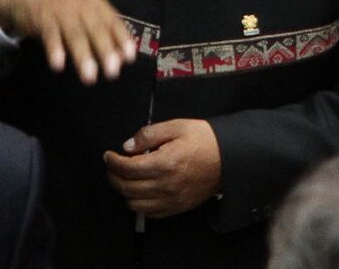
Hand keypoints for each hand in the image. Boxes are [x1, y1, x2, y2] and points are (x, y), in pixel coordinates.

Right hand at [0, 0, 135, 83]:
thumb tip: (122, 58)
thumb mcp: (88, 13)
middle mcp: (82, 6)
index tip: (129, 58)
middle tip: (112, 72)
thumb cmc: (66, 6)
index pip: (114, 22)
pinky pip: (50, 35)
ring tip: (89, 76)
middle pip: (96, 30)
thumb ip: (105, 33)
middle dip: (105, 51)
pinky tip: (58, 64)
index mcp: (97, 4)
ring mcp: (62, 11)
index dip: (122, 39)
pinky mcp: (43, 18)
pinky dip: (55, 49)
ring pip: (75, 35)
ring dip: (83, 56)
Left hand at [104, 119, 222, 217]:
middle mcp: (166, 184)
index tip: (109, 155)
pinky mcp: (177, 207)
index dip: (112, 161)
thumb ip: (150, 134)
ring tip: (125, 178)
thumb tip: (128, 145)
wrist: (230, 157)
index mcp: (165, 163)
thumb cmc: (206, 140)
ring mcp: (172, 199)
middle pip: (127, 187)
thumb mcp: (178, 126)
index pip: (127, 167)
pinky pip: (150, 212)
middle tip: (113, 166)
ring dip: (124, 191)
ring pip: (134, 203)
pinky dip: (139, 203)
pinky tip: (140, 191)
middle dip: (114, 175)